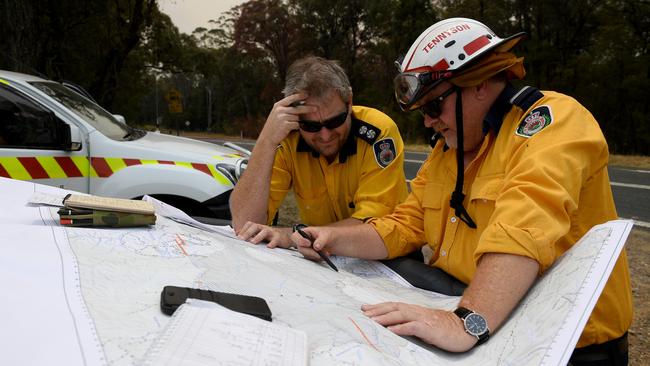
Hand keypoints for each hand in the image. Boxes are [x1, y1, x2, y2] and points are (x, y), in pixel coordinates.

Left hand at [236, 221, 292, 248]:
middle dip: (248, 232)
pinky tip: (269, 247)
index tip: (238, 236)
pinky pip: (275, 239)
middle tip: (242, 239)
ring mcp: (272, 232)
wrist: (286, 238)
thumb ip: (251, 237)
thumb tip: (239, 238)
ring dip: (258, 236)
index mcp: (259, 228)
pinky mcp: (279, 238)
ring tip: (253, 242)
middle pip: (255, 226)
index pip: (250, 225)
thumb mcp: (261, 236)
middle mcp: (265, 228)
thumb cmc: (271, 237)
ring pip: (265, 231)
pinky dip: (272, 243)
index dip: (243, 229)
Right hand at [258, 93, 313, 145]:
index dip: (299, 96)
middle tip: (316, 108)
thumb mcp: (276, 114)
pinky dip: (296, 127)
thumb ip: (285, 108)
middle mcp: (280, 110)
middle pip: (298, 108)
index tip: (307, 94)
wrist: (267, 137)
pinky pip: (297, 124)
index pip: (291, 98)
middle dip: (308, 109)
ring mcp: (283, 117)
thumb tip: (299, 105)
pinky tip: (291, 129)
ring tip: (291, 125)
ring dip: (297, 122)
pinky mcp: (286, 125)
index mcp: (278, 105)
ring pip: (297, 118)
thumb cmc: (274, 126)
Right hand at [291, 226, 332, 260]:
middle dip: (310, 252)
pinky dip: (318, 258)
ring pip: (306, 255)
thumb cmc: (331, 234)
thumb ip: (321, 240)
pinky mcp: (312, 255)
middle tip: (319, 254)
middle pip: (300, 248)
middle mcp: (304, 241)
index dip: (299, 241)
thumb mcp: (327, 235)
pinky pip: (311, 259)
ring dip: (316, 255)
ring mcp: (307, 248)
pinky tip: (325, 256)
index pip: (296, 236)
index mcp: (305, 232)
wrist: (337, 242)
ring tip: (326, 253)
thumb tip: (315, 247)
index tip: (309, 244)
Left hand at [361, 302, 476, 351]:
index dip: (379, 306)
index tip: (366, 308)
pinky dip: (401, 328)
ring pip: (400, 315)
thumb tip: (396, 327)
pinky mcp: (428, 327)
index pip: (394, 306)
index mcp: (415, 310)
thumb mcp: (425, 323)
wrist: (463, 328)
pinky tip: (392, 330)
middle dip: (377, 310)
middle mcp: (416, 311)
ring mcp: (422, 318)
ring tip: (372, 320)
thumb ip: (411, 323)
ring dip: (385, 317)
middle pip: (393, 308)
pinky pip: (412, 326)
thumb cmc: (444, 327)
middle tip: (364, 313)